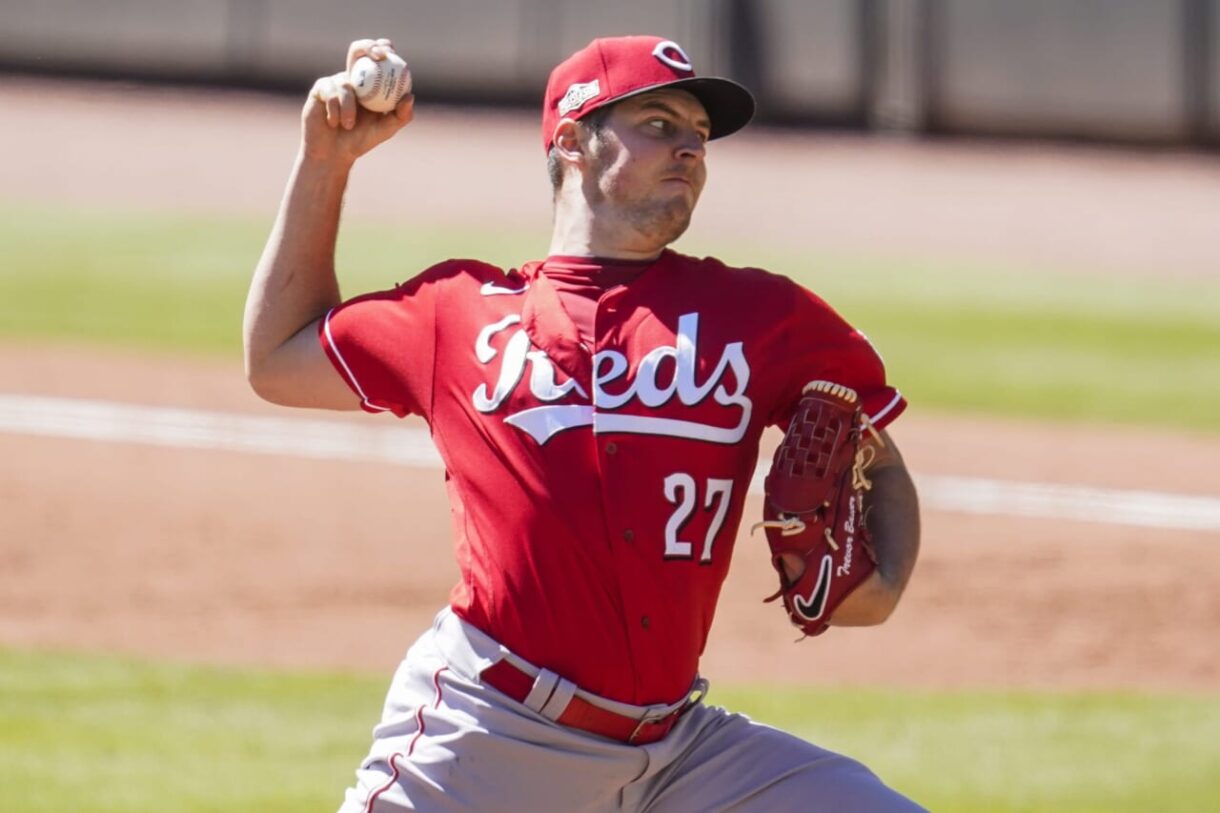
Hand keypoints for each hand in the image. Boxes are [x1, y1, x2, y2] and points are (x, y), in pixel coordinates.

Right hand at [301, 38, 414, 166]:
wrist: (333, 154)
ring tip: (349, 125)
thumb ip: (401, 116)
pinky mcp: (320, 88)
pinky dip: (336, 110)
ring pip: (346, 83)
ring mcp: (335, 81)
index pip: (377, 57)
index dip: (383, 47)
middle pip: (358, 50)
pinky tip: (334, 123)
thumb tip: (410, 96)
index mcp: (371, 83)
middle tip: (378, 57)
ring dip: (349, 107)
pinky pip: (331, 92)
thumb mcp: (385, 130)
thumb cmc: (361, 141)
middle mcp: (353, 78)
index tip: (390, 52)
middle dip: (367, 46)